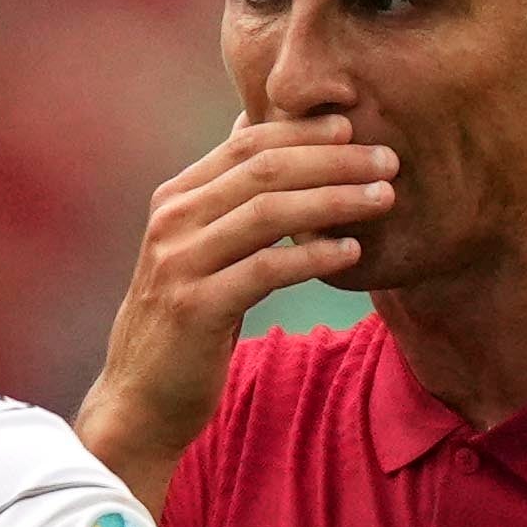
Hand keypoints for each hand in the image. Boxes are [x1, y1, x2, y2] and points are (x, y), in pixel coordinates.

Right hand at [79, 114, 392, 491]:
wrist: (139, 398)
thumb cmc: (185, 321)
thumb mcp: (197, 250)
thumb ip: (224, 199)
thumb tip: (255, 133)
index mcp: (174, 199)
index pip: (246, 143)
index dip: (305, 131)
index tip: (356, 128)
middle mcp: (171, 222)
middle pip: (263, 169)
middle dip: (332, 159)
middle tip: (388, 160)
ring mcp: (179, 263)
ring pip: (269, 212)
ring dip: (335, 200)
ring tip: (384, 199)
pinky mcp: (196, 308)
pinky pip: (267, 269)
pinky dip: (314, 255)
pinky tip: (352, 253)